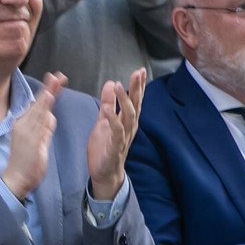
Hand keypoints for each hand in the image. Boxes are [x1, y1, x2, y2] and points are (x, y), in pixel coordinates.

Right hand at [2, 73, 64, 200]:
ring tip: (55, 82)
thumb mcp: (38, 142)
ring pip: (39, 110)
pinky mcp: (30, 140)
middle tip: (58, 75)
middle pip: (39, 103)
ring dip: (48, 95)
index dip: (47, 91)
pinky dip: (44, 112)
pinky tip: (49, 103)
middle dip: (49, 88)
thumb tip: (51, 117)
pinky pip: (39, 124)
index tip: (55, 78)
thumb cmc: (25, 161)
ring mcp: (26, 132)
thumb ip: (45, 129)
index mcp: (24, 123)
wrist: (15, 179)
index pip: (38, 104)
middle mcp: (23, 124)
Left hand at [86, 69, 146, 200]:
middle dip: (137, 89)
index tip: (140, 71)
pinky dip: (112, 119)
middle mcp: (128, 128)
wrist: (103, 173)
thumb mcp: (103, 121)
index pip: (135, 100)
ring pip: (128, 116)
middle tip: (138, 73)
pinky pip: (116, 131)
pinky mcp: (115, 147)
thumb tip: (111, 82)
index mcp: (126, 121)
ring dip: (124, 100)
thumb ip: (108, 103)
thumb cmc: (105, 148)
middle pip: (135, 105)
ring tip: (118, 85)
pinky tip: (107, 108)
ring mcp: (123, 137)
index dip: (138, 86)